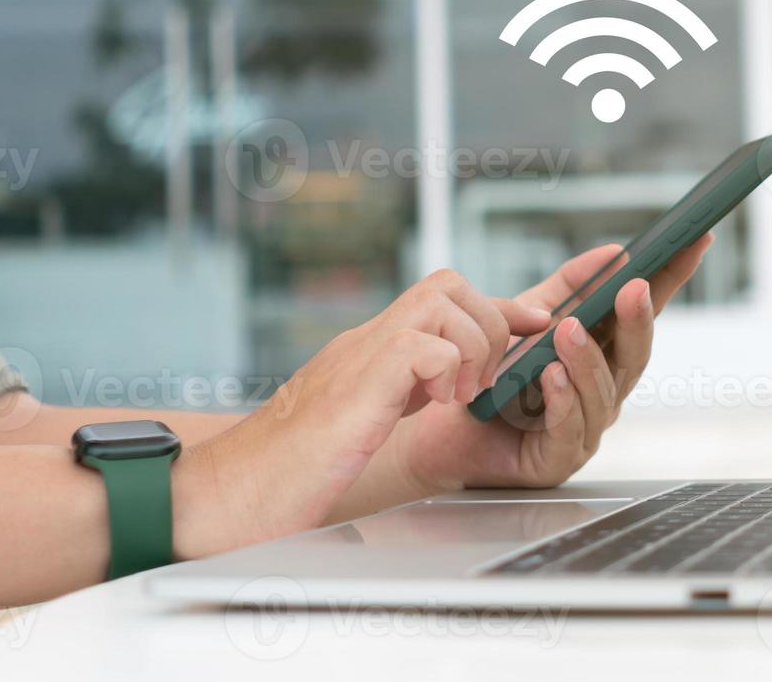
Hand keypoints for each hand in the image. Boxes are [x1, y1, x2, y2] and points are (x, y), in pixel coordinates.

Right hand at [173, 270, 550, 557]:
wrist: (235, 490)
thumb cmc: (291, 469)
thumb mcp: (362, 418)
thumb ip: (399, 389)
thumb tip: (439, 381)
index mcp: (374, 349)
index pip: (447, 299)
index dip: (500, 307)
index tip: (537, 319)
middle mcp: (369, 339)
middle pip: (450, 282)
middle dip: (488, 325)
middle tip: (477, 382)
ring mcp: (363, 353)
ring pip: (446, 302)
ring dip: (472, 350)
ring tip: (454, 397)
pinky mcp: (363, 379)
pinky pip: (429, 345)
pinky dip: (447, 371)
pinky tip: (433, 406)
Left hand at [382, 234, 712, 496]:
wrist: (437, 426)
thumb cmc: (488, 375)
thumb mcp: (526, 317)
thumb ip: (568, 286)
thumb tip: (613, 252)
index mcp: (602, 354)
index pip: (642, 314)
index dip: (671, 279)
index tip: (694, 242)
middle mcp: (602, 391)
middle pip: (634, 355)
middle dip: (638, 320)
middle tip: (635, 288)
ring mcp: (586, 428)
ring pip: (602, 392)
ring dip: (587, 359)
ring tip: (569, 332)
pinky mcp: (558, 459)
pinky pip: (569, 428)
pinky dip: (562, 399)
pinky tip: (551, 376)